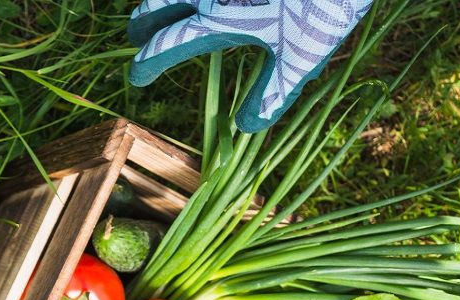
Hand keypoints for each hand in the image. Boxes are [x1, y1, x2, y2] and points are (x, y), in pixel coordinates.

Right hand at [127, 0, 373, 132]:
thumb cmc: (324, 7)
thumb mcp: (302, 57)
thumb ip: (272, 92)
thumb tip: (247, 127)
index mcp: (219, 21)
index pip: (169, 44)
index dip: (148, 62)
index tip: (137, 77)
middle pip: (161, 2)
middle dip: (144, 18)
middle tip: (135, 32)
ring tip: (162, 9)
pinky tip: (205, 1)